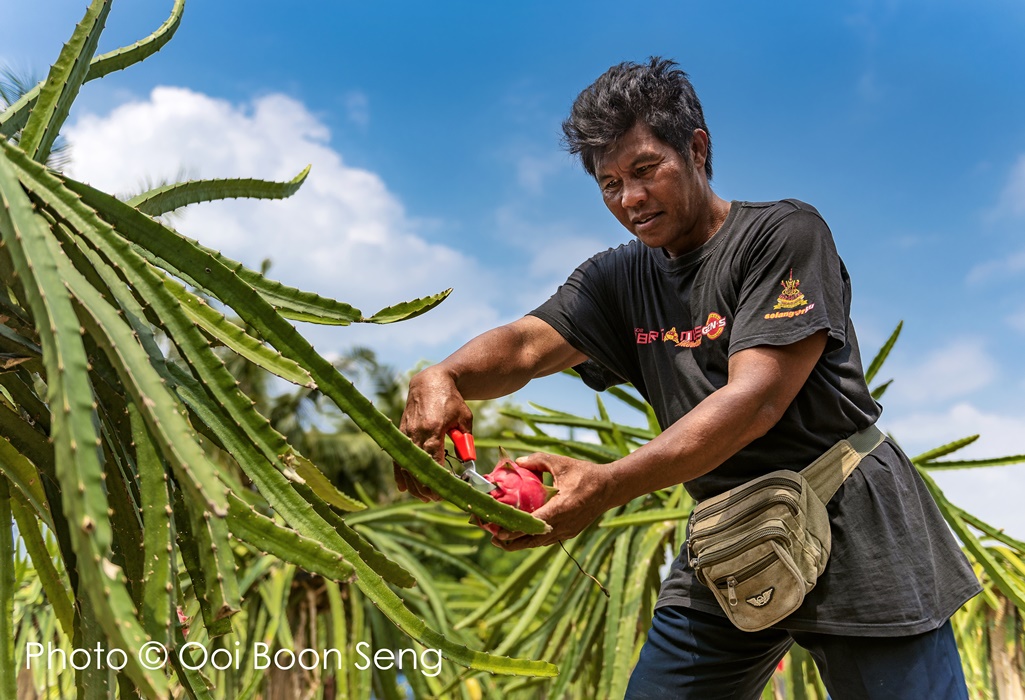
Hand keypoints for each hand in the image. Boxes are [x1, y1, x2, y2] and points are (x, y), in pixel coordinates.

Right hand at [395, 366, 471, 501]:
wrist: (430, 382)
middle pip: (417, 466)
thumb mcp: (464, 419)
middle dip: (425, 486)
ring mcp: (405, 433)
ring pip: (405, 465)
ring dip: (413, 484)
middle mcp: (415, 432)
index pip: (432, 460)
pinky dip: (400, 473)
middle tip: (436, 498)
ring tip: (424, 497)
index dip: (437, 478)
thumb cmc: (451, 400)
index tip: (444, 491)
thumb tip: (467, 464)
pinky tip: (404, 488)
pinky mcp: (400, 433)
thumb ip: (466, 442)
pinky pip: (398, 457)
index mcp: (432, 428)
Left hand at [489, 453, 612, 550]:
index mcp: (562, 507)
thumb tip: (517, 461)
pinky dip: (534, 539)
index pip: (535, 523)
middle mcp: (565, 523)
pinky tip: (522, 536)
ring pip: (541, 542)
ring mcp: (568, 530)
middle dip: (513, 542)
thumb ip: (538, 460)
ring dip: (522, 543)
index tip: (499, 532)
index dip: (516, 529)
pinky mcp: (570, 532)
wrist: (610, 488)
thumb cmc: (585, 474)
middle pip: (534, 539)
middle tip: (494, 539)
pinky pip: (548, 539)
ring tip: (503, 541)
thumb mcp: (561, 462)